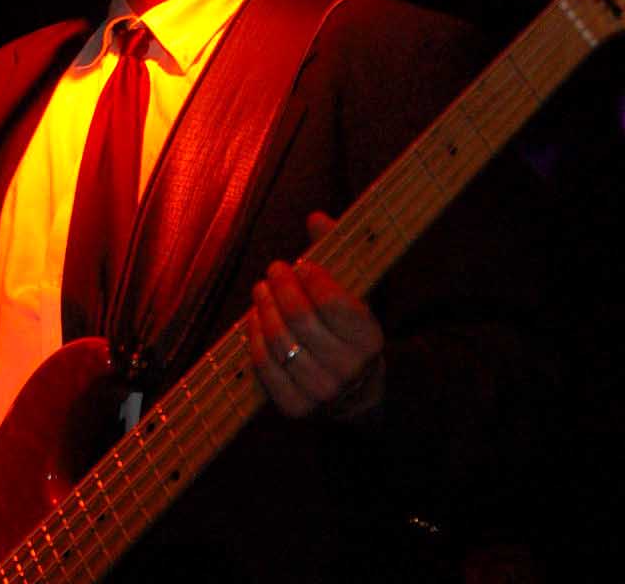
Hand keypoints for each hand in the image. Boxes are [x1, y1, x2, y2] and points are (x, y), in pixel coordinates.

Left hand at [247, 211, 385, 419]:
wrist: (354, 391)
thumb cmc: (349, 331)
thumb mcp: (354, 294)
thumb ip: (338, 254)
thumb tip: (315, 217)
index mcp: (370, 339)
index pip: (334, 303)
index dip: (313, 279)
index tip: (301, 264)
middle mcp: (349, 368)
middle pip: (301, 320)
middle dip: (282, 288)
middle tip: (274, 269)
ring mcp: (321, 391)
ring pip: (279, 342)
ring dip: (263, 309)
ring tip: (260, 290)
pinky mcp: (296, 407)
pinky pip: (265, 367)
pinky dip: (254, 338)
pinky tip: (254, 318)